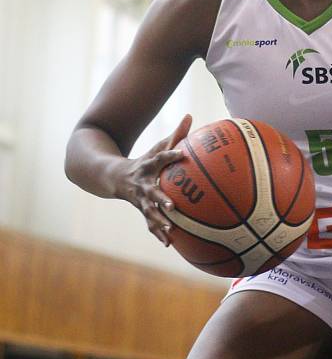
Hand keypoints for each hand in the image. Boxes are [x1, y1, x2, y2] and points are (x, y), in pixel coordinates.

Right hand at [113, 114, 191, 245]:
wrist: (114, 177)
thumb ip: (175, 133)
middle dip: (160, 198)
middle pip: (151, 191)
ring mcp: (140, 199)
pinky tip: (169, 243)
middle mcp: (142, 183)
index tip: (182, 153)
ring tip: (170, 228)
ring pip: (148, 211)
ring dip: (158, 220)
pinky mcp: (141, 209)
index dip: (170, 154)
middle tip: (172, 205)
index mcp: (148, 165)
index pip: (160, 158)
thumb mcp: (157, 146)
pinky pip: (149, 223)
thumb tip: (190, 115)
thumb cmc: (145, 160)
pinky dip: (158, 233)